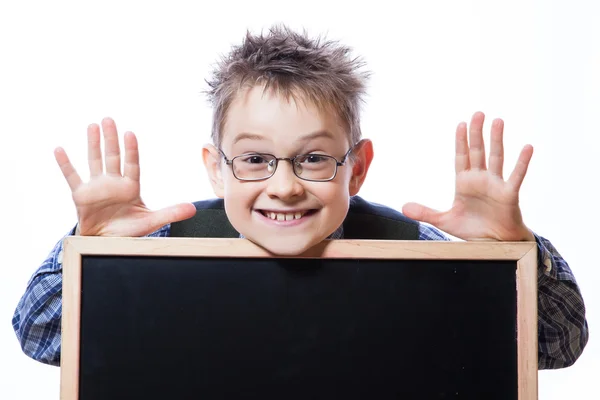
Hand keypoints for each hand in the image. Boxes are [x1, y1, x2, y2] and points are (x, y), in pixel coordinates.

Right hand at [54, 117, 195, 236]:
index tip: (130, 133)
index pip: (132, 164)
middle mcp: (113, 183)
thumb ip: (171, 213)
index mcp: (130, 187)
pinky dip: (66, 164)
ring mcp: (97, 187)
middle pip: (112, 157)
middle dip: (110, 139)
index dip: (130, 150)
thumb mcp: (151, 222)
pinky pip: (72, 177)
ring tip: (92, 126)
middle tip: (109, 119)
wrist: (106, 244)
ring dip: (93, 144)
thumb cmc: (129, 232)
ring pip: (94, 161)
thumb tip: (193, 208)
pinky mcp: (81, 195)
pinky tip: (60, 149)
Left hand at [402, 111, 534, 241]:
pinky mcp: (509, 195)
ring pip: (496, 158)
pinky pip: (516, 176)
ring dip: (496, 140)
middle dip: (476, 133)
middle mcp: (480, 179)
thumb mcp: (444, 221)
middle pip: (478, 152)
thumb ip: (425, 213)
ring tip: (497, 121)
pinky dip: (522, 163)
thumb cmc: (472, 229)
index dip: (461, 141)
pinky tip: (527, 147)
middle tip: (478, 113)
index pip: (461, 157)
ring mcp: (495, 185)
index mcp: (464, 183)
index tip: (460, 124)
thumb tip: (403, 207)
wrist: (493, 245)